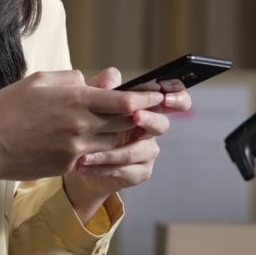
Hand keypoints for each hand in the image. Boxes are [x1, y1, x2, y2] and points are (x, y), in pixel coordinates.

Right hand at [0, 69, 164, 181]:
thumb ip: (71, 79)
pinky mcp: (68, 165)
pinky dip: (97, 149)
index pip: (122, 100)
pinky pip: (93, 156)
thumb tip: (94, 81)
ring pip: (113, 143)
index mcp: (75, 100)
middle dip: (138, 117)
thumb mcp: (38, 82)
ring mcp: (76, 149)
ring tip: (120, 127)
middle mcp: (80, 125)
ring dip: (119, 135)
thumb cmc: (8, 110)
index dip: (144, 98)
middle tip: (150, 112)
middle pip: (124, 123)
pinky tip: (90, 143)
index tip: (156, 96)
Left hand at [63, 68, 193, 218]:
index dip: (177, 98)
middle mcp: (151, 130)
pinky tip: (84, 165)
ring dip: (109, 153)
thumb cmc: (90, 122)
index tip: (164, 98)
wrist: (79, 156)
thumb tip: (110, 82)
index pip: (174, 100)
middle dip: (149, 119)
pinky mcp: (139, 172)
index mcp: (147, 108)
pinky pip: (125, 171)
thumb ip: (102, 87)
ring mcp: (147, 152)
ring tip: (85, 154)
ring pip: (136, 152)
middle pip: (162, 125)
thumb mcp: (92, 101)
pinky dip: (102, 168)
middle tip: (135, 115)